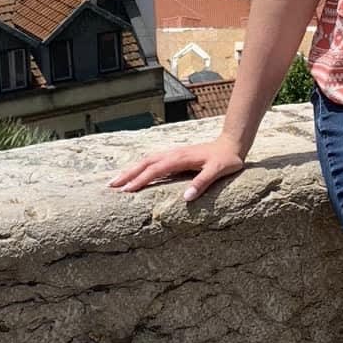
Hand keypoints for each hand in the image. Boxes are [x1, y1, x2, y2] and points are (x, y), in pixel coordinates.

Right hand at [108, 136, 246, 201]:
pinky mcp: (175, 156)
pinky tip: (135, 174)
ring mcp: (173, 154)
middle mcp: (173, 154)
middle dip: (127, 174)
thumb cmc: (226, 159)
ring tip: (116, 181)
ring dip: (131, 169)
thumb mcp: (218, 171)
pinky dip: (140, 167)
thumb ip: (202, 182)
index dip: (140, 180)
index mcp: (180, 158)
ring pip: (146, 160)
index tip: (126, 191)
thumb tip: (186, 197)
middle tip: (111, 186)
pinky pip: (152, 161)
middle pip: (144, 163)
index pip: (155, 170)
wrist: (231, 144)